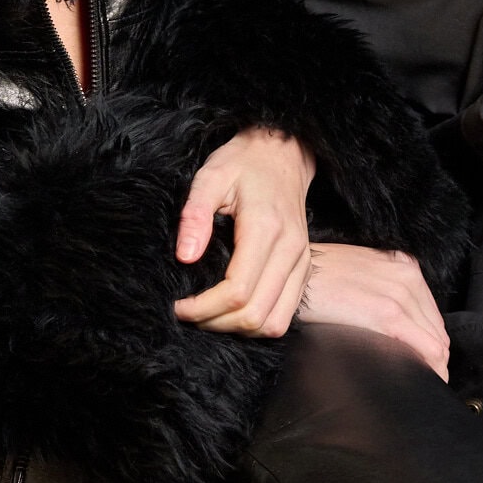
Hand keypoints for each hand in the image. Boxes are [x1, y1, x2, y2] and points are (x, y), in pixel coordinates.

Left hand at [172, 128, 314, 336]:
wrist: (283, 153)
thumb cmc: (243, 163)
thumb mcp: (211, 177)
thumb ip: (195, 215)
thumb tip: (185, 257)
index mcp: (266, 229)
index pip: (238, 291)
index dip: (204, 308)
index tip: (179, 306)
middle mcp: (291, 250)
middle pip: (256, 314)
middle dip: (216, 323)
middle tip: (188, 314)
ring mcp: (302, 262)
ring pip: (274, 322)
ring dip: (238, 329)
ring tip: (209, 316)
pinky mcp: (304, 268)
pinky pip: (285, 313)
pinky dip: (258, 322)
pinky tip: (232, 311)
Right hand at [296, 242, 450, 380]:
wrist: (290, 278)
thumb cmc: (316, 280)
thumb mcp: (360, 274)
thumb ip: (382, 292)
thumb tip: (396, 328)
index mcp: (404, 266)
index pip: (431, 315)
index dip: (429, 343)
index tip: (422, 362)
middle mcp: (408, 277)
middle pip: (436, 330)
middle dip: (433, 358)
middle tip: (422, 379)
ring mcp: (400, 294)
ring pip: (436, 343)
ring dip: (432, 367)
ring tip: (421, 385)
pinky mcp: (387, 314)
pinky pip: (425, 349)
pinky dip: (428, 368)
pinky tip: (422, 382)